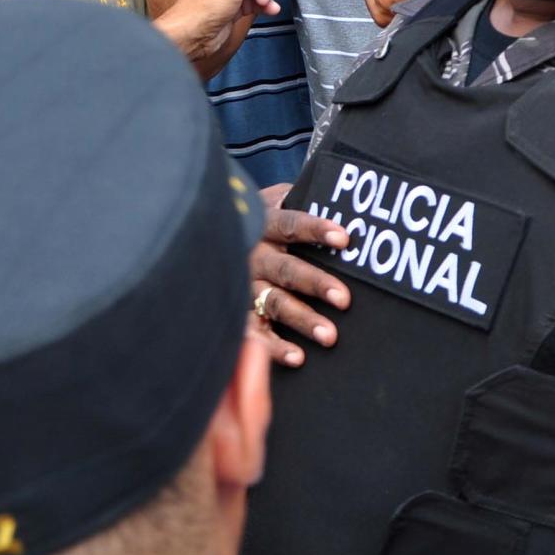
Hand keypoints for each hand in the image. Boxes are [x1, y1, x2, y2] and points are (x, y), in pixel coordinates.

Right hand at [251, 183, 351, 366]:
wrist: (209, 229)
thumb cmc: (262, 216)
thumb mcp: (274, 198)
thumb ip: (299, 197)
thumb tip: (340, 198)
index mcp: (264, 223)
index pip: (292, 224)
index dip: (317, 229)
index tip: (345, 238)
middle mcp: (253, 254)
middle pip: (287, 269)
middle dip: (316, 283)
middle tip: (344, 299)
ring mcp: (244, 284)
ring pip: (274, 302)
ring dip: (302, 319)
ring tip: (329, 336)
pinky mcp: (239, 310)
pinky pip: (254, 330)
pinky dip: (274, 346)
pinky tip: (297, 357)